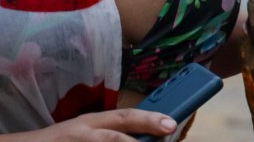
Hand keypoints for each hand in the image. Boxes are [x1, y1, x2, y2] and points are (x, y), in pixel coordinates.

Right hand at [20, 109, 176, 140]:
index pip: (124, 117)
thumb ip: (108, 133)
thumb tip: (146, 136)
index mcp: (89, 123)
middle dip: (143, 134)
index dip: (149, 118)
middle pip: (116, 136)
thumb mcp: (81, 133)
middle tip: (168, 133)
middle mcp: (83, 133)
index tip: (172, 124)